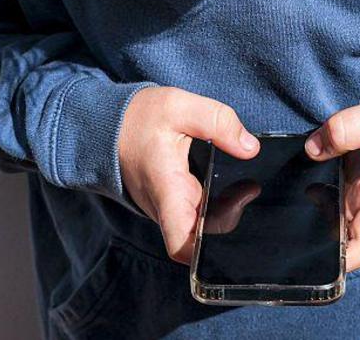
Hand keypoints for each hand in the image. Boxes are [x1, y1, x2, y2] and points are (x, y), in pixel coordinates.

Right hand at [119, 86, 259, 262]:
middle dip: (229, 221)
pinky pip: (193, 215)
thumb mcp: (180, 106)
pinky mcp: (169, 202)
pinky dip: (213, 204)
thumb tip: (250, 148)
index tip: (230, 235)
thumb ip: (218, 122)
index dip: (205, 253)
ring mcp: (165, 208)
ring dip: (224, 212)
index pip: (180, 243)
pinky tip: (228, 182)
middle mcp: (163, 207)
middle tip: (248, 190)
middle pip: (199, 238)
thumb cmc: (140, 117)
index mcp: (166, 188)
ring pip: (198, 227)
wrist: (109, 124)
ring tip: (243, 185)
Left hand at [304, 93, 359, 270]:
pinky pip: (330, 204)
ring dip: (309, 216)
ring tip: (289, 195)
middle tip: (284, 222)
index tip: (316, 255)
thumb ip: (345, 129)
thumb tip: (312, 149)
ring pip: (331, 224)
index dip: (342, 261)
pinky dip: (313, 196)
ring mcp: (359, 201)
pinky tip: (300, 180)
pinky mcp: (352, 190)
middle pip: (341, 243)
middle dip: (313, 241)